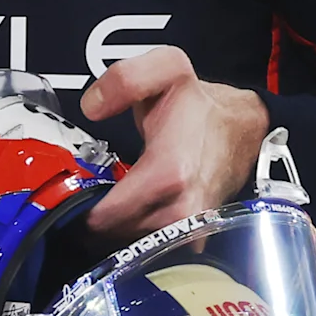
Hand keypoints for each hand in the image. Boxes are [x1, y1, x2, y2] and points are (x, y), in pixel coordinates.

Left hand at [83, 46, 268, 240]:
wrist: (245, 127)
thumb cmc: (204, 105)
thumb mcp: (167, 68)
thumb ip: (124, 80)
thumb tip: (93, 106)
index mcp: (168, 173)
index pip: (105, 218)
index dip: (79, 208)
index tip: (70, 194)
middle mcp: (182, 209)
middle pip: (115, 235)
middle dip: (95, 219)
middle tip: (87, 194)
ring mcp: (191, 228)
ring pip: (133, 242)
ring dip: (115, 227)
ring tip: (109, 201)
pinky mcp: (195, 236)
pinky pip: (155, 246)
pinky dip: (138, 233)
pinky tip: (132, 211)